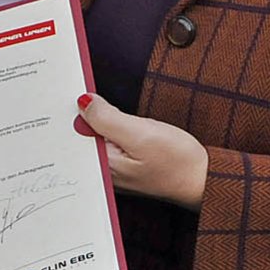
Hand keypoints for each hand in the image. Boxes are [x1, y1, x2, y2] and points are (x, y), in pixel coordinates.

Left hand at [77, 93, 208, 209]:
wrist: (204, 179)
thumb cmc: (177, 161)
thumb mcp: (141, 133)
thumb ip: (107, 118)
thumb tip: (83, 102)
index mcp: (102, 166)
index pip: (72, 135)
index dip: (69, 111)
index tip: (65, 90)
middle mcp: (104, 171)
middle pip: (79, 137)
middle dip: (77, 114)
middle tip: (75, 90)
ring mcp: (114, 169)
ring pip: (93, 138)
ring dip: (91, 119)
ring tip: (86, 98)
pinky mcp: (125, 164)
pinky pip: (106, 142)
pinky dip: (104, 127)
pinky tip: (105, 116)